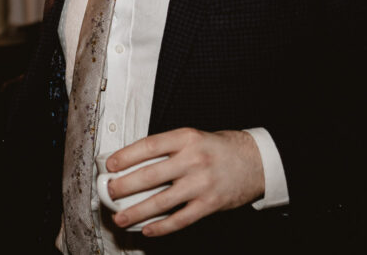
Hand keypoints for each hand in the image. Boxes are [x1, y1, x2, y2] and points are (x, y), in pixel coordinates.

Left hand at [103, 128, 263, 236]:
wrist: (257, 161)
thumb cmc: (220, 148)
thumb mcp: (194, 138)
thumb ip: (168, 149)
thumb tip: (134, 164)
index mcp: (186, 138)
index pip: (148, 146)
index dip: (125, 156)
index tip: (110, 165)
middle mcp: (193, 160)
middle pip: (150, 175)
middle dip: (124, 186)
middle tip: (109, 192)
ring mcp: (202, 183)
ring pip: (161, 201)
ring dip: (137, 211)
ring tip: (120, 217)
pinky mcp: (210, 204)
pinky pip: (180, 219)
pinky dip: (162, 226)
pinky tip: (148, 229)